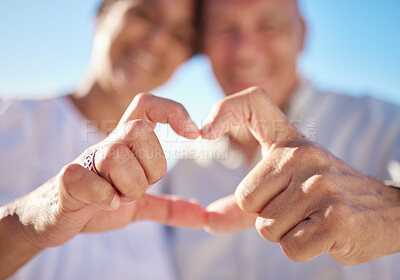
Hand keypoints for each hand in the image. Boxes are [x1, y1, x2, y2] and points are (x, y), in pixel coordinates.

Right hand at [8, 93, 204, 249]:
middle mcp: (105, 145)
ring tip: (120, 199)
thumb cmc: (95, 205)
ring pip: (116, 154)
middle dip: (151, 167)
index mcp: (124, 145)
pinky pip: (90, 180)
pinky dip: (105, 198)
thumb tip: (202, 215)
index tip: (193, 134)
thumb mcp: (138, 207)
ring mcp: (85, 160)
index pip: (147, 104)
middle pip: (139, 130)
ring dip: (128, 187)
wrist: (52, 219)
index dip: (173, 111)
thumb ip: (169, 208)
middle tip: (141, 187)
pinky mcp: (67, 180)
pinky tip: (107, 205)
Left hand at [202, 86, 399, 264]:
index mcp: (289, 141)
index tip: (203, 132)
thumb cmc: (323, 197)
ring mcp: (321, 183)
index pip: (253, 102)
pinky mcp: (335, 217)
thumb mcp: (283, 190)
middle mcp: (304, 153)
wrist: (383, 213)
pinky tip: (324, 232)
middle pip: (247, 198)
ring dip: (284, 233)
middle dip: (264, 215)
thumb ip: (241, 205)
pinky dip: (301, 249)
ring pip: (266, 227)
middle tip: (296, 208)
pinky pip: (289, 247)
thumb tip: (207, 221)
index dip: (224, 109)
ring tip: (311, 218)